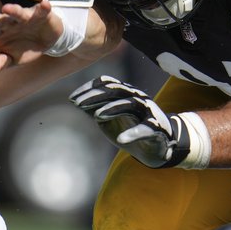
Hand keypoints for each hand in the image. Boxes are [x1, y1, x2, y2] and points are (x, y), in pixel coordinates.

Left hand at [0, 1, 61, 72]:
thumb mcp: (12, 59)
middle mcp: (8, 23)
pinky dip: (43, 7)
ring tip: (7, 8)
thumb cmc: (24, 48)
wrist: (46, 41)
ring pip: (17, 12)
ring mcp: (24, 17)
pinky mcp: (40, 14)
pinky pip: (41, 10)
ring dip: (13, 10)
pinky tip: (44, 5)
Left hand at [70, 75, 189, 167]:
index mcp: (125, 93)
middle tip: (79, 104)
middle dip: (96, 96)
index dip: (89, 88)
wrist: (159, 146)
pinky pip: (146, 129)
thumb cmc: (130, 128)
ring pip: (131, 104)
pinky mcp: (158, 128)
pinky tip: (121, 140)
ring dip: (113, 109)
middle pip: (117, 91)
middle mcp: (137, 98)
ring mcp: (148, 112)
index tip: (72, 98)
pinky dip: (134, 133)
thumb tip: (74, 101)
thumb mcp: (109, 119)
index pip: (107, 83)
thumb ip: (94, 109)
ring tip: (97, 116)